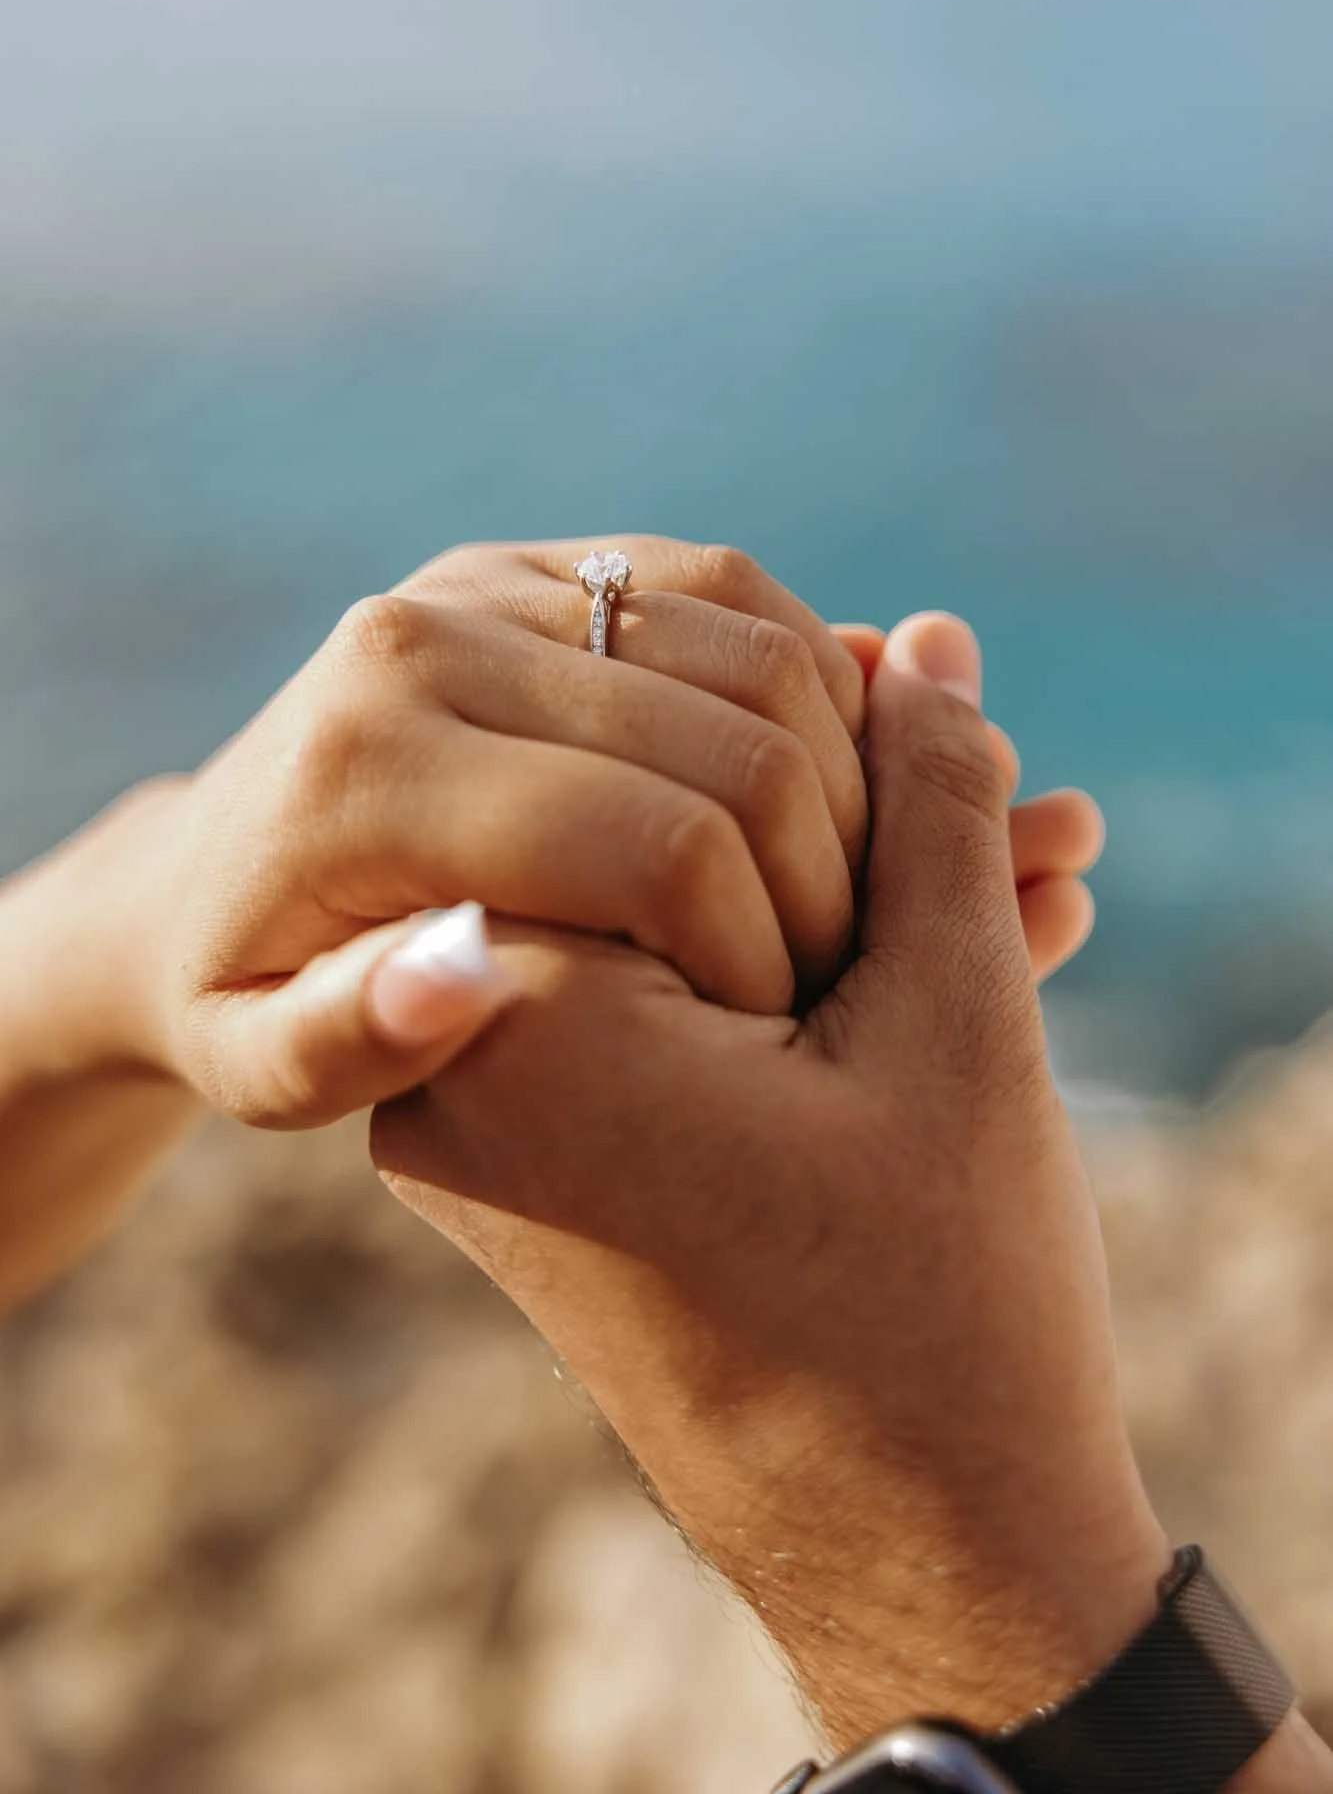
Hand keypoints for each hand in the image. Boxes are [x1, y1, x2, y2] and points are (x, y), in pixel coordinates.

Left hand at [18, 543, 1097, 1132]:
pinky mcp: (533, 560)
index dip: (762, 945)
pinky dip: (810, 681)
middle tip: (839, 966)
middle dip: (828, 866)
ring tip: (839, 882)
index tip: (781, 1030)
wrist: (199, 867)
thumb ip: (353, 1040)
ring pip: (754, 645)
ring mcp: (485, 580)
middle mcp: (426, 641)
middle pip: (729, 741)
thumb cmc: (243, 998)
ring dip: (844, 768)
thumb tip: (468, 969)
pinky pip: (727, 590)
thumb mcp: (264, 1070)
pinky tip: (818, 786)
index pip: (654, 846)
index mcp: (372, 772)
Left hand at [370, 613, 1166, 1745]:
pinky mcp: (541, 1108)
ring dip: (846, 859)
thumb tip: (917, 643)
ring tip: (1014, 875)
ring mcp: (489, 1079)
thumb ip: (926, 814)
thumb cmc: (936, 1314)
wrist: (902, 1549)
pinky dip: (794, 936)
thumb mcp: (957, 1042)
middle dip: (861, 798)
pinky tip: (940, 926)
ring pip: (671, 877)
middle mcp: (462, 1038)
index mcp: (521, 1011)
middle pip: (666, 800)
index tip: (975, 821)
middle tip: (1016, 820)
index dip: (855, 771)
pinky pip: (659, 963)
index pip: (682, 765)